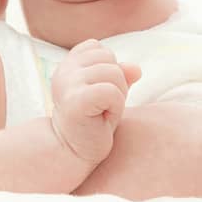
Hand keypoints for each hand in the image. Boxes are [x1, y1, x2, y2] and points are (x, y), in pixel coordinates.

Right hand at [49, 40, 141, 164]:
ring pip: (114, 74)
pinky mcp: (76, 101)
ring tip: (102, 112)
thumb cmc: (92, 121)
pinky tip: (103, 119)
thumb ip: (120, 74)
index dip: (107, 70)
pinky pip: (111, 92)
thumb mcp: (108, 92)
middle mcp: (64, 70)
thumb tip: (136, 68)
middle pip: (109, 59)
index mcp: (67, 64)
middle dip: (116, 83)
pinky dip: (116, 107)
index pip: (98, 48)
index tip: (96, 93)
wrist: (73, 153)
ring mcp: (68, 84)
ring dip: (117, 97)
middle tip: (101, 106)